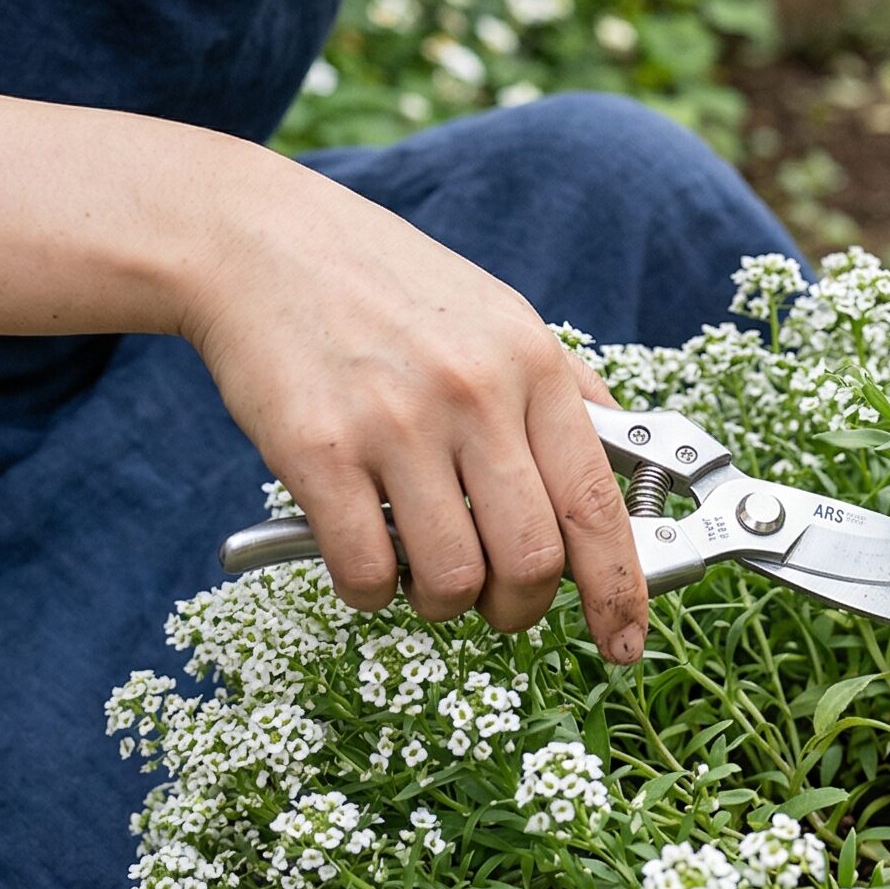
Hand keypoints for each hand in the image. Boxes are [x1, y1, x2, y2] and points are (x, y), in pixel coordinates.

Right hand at [176, 156, 646, 661]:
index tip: (626, 644)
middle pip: (533, 560)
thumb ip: (562, 394)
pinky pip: (366, 573)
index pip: (598, 505)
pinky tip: (364, 557)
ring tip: (422, 569)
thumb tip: (626, 474)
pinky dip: (371, 592)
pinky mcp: (318, 452)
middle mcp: (475, 394)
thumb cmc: (390, 290)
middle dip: (521, 609)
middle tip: (499, 604)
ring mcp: (395, 423)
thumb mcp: (500, 317)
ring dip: (441, 603)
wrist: (263, 244)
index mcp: (533, 364)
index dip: (620, 590)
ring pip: (452, 580)